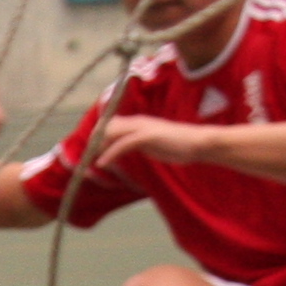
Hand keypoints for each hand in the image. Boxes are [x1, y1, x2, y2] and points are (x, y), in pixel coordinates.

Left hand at [94, 113, 216, 164]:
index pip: (110, 122)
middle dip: (95, 140)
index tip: (92, 149)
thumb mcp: (152, 142)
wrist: (198, 143)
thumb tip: (123, 148)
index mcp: (137, 122)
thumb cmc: (177, 145)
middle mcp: (136, 121)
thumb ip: (137, 142)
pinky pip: (122, 144)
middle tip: (88, 157)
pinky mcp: (147, 137)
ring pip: (111, 132)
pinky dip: (110, 154)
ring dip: (99, 146)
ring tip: (91, 161)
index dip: (99, 134)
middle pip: (106, 125)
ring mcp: (142, 128)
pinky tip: (103, 164)